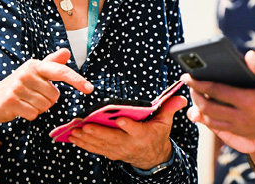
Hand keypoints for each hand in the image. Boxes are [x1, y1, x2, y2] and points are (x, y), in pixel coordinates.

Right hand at [0, 48, 93, 127]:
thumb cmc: (18, 85)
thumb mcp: (34, 72)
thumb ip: (52, 63)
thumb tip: (66, 52)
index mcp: (36, 65)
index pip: (61, 71)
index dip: (77, 80)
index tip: (90, 88)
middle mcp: (27, 73)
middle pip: (54, 95)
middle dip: (48, 100)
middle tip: (33, 96)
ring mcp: (17, 87)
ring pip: (45, 106)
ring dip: (38, 108)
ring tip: (26, 101)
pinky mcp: (11, 101)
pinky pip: (34, 114)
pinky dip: (30, 115)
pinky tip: (20, 108)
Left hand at [68, 95, 186, 168]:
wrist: (153, 157)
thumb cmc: (157, 135)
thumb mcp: (165, 122)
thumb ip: (170, 108)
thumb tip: (181, 98)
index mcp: (143, 135)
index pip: (135, 130)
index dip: (127, 125)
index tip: (119, 119)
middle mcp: (129, 144)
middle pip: (112, 138)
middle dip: (98, 132)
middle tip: (85, 125)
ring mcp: (119, 150)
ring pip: (101, 145)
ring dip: (87, 139)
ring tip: (75, 131)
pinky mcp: (111, 153)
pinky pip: (96, 149)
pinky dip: (84, 144)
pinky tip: (74, 138)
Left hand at [183, 51, 254, 148]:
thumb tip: (248, 55)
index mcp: (250, 101)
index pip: (216, 91)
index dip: (199, 83)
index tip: (186, 75)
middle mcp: (243, 117)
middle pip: (208, 108)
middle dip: (195, 96)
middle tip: (189, 84)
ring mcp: (244, 128)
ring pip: (212, 122)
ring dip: (200, 110)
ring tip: (195, 97)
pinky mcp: (246, 135)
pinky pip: (221, 130)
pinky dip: (210, 121)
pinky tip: (208, 112)